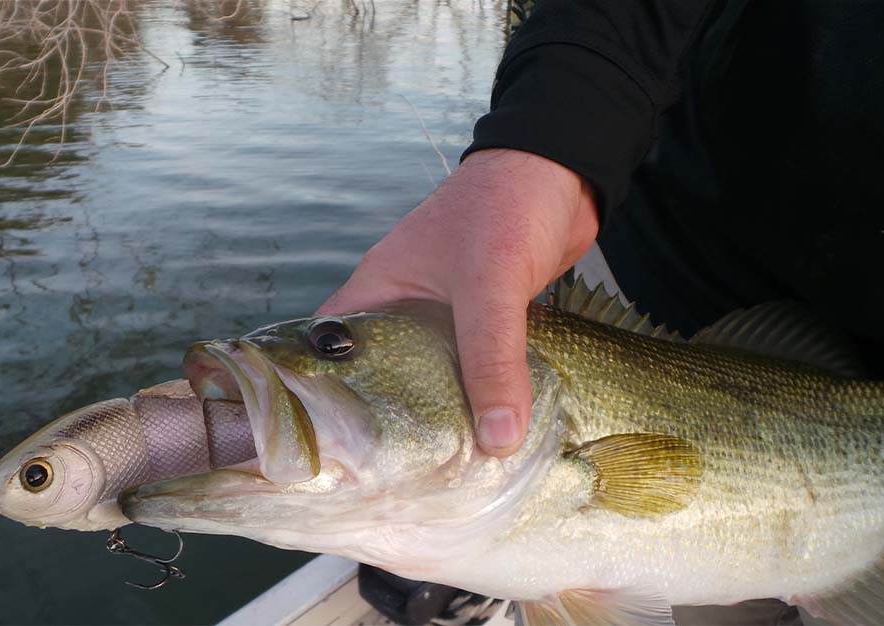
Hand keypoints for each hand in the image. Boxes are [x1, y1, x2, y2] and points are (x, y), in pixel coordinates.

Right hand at [317, 148, 598, 455]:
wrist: (562, 171)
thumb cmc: (505, 208)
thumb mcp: (489, 283)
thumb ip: (492, 357)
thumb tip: (497, 439)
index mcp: (378, 290)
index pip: (328, 350)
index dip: (321, 398)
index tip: (333, 453)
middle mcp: (404, 307)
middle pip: (384, 376)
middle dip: (391, 423)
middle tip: (398, 478)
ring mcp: (445, 316)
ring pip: (433, 377)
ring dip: (444, 413)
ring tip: (447, 471)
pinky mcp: (485, 322)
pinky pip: (473, 369)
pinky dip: (480, 396)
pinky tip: (492, 434)